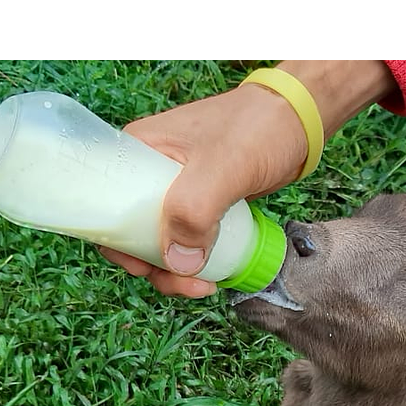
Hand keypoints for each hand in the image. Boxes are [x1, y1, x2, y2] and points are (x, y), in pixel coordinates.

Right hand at [98, 84, 307, 297]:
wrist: (299, 120)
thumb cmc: (259, 128)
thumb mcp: (223, 167)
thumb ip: (193, 211)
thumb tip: (177, 263)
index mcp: (138, 151)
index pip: (106, 206)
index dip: (117, 244)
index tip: (143, 267)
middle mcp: (150, 171)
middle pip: (133, 231)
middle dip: (154, 267)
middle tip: (185, 284)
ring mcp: (177, 189)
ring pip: (162, 240)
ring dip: (177, 270)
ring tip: (205, 286)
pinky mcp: (203, 202)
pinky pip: (188, 238)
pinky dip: (196, 260)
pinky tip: (214, 273)